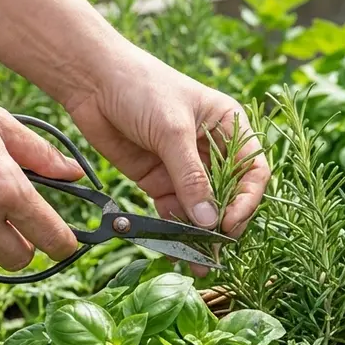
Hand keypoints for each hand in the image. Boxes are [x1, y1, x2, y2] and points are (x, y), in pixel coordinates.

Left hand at [65, 44, 269, 236]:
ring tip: (197, 264)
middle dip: (224, 225)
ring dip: (200, 236)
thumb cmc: (142, 88)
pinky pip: (173, 211)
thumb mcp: (172, 131)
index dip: (247, 200)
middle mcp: (212, 149)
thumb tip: (210, 222)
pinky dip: (174, 231)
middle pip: (229, 195)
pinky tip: (174, 250)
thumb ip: (191, 177)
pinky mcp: (157, 179)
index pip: (253, 171)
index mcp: (228, 126)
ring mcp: (183, 167)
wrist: (91, 81)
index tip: (229, 223)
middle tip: (216, 253)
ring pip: (201, 209)